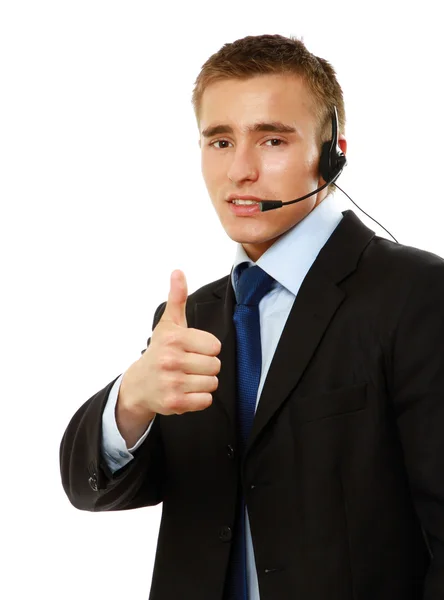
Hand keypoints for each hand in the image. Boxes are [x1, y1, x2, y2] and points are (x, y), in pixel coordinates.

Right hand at [118, 270, 221, 428]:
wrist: (139, 384)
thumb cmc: (159, 351)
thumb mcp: (168, 324)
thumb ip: (177, 298)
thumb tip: (178, 272)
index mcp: (174, 339)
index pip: (215, 346)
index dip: (206, 348)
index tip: (191, 349)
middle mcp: (171, 360)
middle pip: (215, 365)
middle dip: (206, 366)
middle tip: (189, 365)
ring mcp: (172, 383)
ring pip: (212, 383)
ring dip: (203, 382)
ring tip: (186, 377)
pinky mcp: (174, 403)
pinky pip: (205, 401)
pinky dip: (199, 398)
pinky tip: (185, 390)